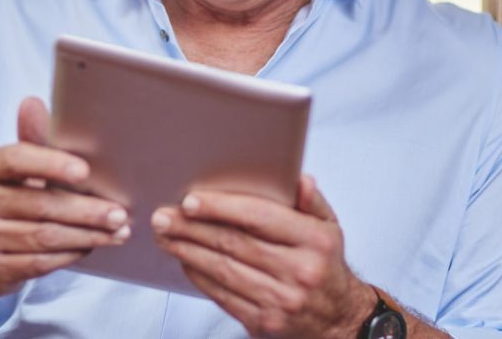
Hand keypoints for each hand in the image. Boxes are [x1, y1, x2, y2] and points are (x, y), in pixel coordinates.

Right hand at [0, 97, 130, 301]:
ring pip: (45, 237)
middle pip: (40, 204)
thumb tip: (33, 102)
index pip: (16, 160)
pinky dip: (72, 254)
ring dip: (87, 235)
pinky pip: (40, 263)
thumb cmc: (9, 199)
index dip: (51, 164)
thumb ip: (32, 140)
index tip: (84, 171)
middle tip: (119, 213)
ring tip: (118, 232)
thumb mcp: (18, 169)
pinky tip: (92, 246)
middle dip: (86, 210)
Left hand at [151, 174, 374, 337]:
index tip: (190, 200)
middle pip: (234, 243)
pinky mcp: (264, 323)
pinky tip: (184, 259)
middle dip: (192, 228)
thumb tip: (299, 179)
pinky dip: (199, 276)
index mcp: (315, 241)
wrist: (338, 321)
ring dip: (188, 251)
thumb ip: (311, 201)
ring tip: (165, 236)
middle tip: (163, 216)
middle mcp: (300, 272)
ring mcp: (282, 301)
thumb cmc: (325, 264)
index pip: (260, 218)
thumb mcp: (329, 228)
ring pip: (223, 270)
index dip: (222, 208)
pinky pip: (223, 296)